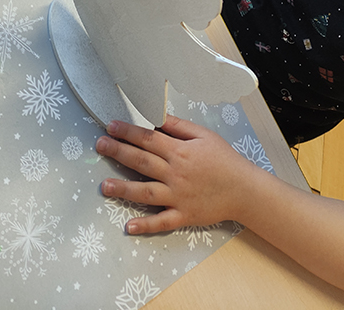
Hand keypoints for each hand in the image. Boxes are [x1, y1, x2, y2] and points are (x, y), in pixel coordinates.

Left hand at [97, 116, 255, 232]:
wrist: (243, 189)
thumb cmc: (224, 159)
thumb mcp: (203, 135)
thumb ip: (179, 127)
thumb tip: (157, 117)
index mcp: (180, 152)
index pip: (149, 139)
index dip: (129, 131)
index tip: (111, 126)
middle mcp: (176, 173)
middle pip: (142, 162)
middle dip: (119, 152)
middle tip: (100, 146)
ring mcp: (178, 196)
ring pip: (146, 192)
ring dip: (123, 190)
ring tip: (104, 186)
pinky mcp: (183, 215)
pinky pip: (162, 222)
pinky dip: (145, 225)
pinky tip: (128, 226)